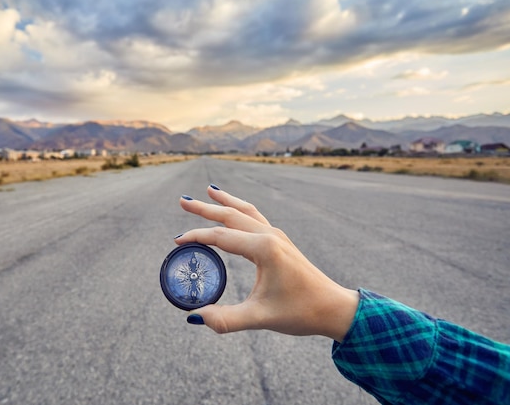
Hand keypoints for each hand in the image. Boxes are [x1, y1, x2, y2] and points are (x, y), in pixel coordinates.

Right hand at [175, 185, 358, 341]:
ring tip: (208, 191)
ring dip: (224, 202)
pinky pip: (256, 217)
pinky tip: (235, 210)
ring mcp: (277, 236)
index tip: (176, 241)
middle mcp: (270, 236)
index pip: (221, 237)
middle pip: (231, 215)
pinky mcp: (281, 242)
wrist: (334, 308)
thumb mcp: (261, 317)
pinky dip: (240, 209)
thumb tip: (195, 318)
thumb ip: (226, 319)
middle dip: (205, 208)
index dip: (196, 237)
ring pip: (245, 211)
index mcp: (264, 248)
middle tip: (182, 199)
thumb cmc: (301, 312)